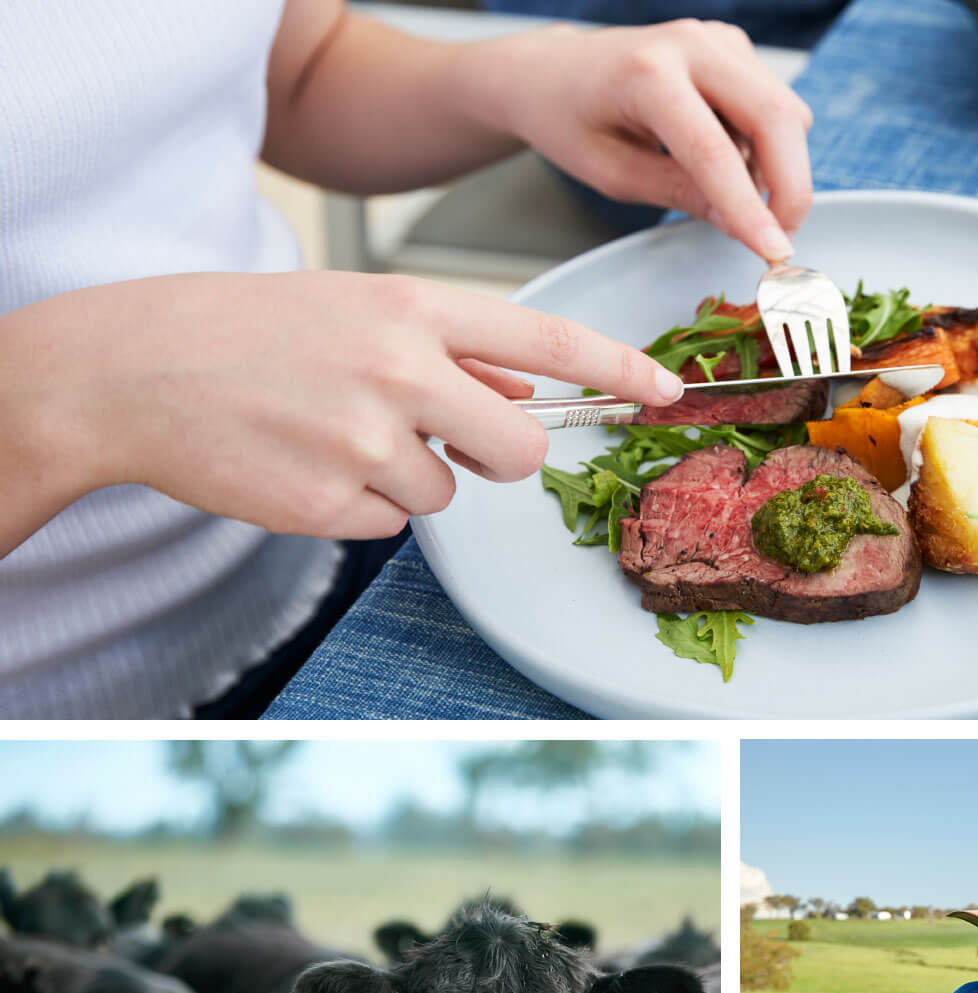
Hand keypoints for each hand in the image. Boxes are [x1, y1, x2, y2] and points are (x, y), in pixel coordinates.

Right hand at [1, 271, 684, 549]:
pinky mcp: (335, 502)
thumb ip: (448, 349)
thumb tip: (523, 392)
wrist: (137, 369)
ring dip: (411, 478)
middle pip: (522, 449)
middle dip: (503, 459)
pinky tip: (310, 466)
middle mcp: (399, 369)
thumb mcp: (355, 308)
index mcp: (409, 307)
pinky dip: (363, 506)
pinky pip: (393, 525)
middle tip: (451, 440)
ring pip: (450, 493)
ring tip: (336, 436)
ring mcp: (367, 440)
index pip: (544, 341)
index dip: (616, 370)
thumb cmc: (252, 333)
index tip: (665, 391)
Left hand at [488, 21, 812, 259]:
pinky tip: (727, 162)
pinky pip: (773, 105)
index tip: (775, 253)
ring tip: (729, 197)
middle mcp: (690, 45)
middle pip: (775, 116)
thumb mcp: (613, 174)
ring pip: (784, 112)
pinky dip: (764, 147)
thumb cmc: (572, 122)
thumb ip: (678, 193)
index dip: (749, 208)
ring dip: (776, 168)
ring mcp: (716, 40)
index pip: (713, 150)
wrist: (555, 71)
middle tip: (778, 239)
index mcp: (647, 74)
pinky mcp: (730, 48)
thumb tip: (741, 224)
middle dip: (790, 187)